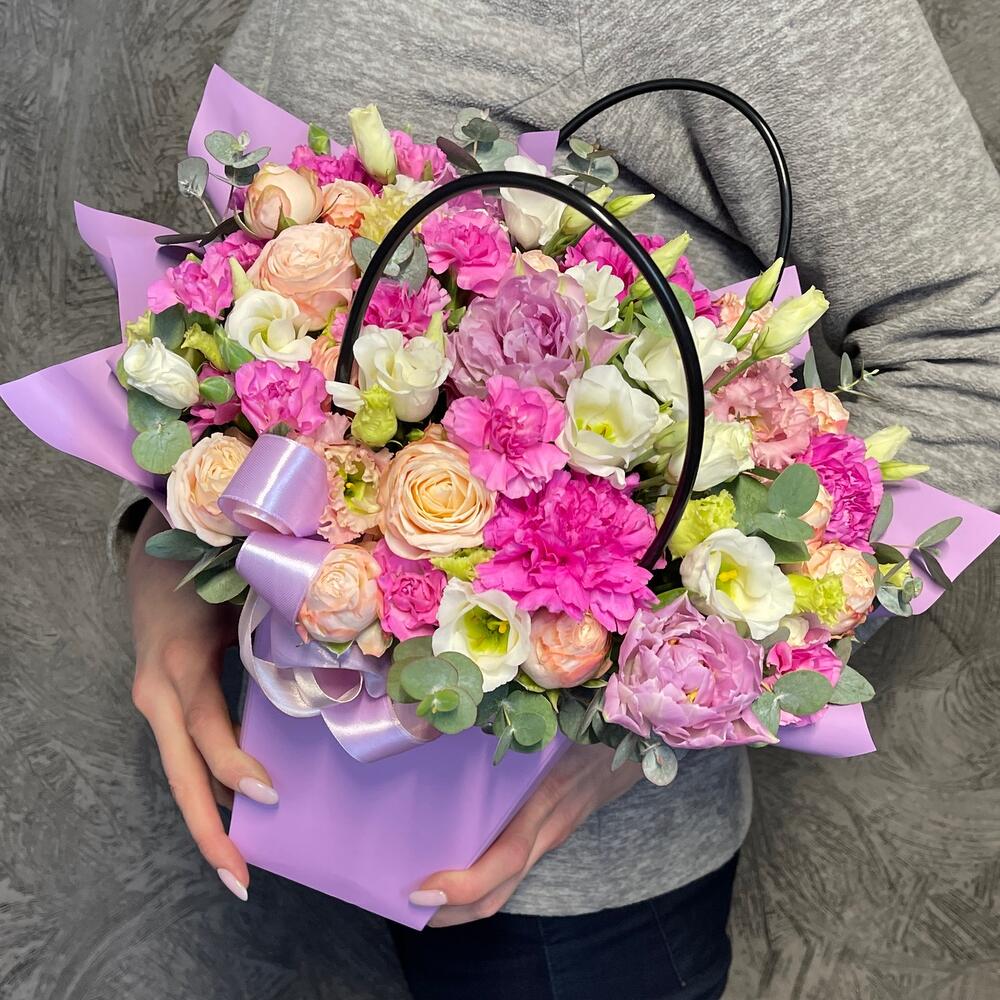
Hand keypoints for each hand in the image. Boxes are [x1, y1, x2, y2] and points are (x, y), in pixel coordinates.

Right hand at [127, 505, 275, 900]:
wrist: (151, 549)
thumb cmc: (205, 568)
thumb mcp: (237, 596)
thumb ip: (277, 629)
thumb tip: (344, 665)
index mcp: (180, 668)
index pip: (205, 731)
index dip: (235, 765)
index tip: (272, 795)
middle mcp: (158, 694)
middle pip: (180, 775)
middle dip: (209, 831)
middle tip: (241, 879)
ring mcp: (155, 702)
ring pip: (179, 772)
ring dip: (208, 816)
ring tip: (242, 863)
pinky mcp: (164, 703)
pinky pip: (184, 753)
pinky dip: (210, 783)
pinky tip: (242, 807)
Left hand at [411, 742, 641, 926]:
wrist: (639, 736)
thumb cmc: (589, 720)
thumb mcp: (553, 722)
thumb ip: (511, 727)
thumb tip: (443, 719)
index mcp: (546, 799)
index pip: (505, 860)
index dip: (464, 885)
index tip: (422, 890)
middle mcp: (549, 827)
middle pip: (499, 890)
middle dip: (451, 910)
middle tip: (407, 905)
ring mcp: (553, 832)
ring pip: (506, 885)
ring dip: (464, 900)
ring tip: (422, 894)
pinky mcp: (553, 829)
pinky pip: (514, 863)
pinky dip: (483, 877)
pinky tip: (457, 861)